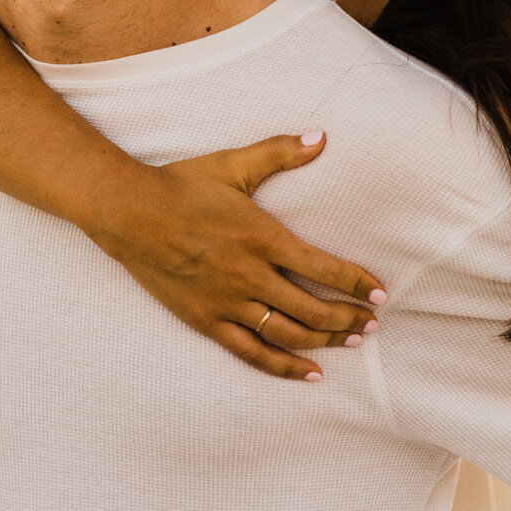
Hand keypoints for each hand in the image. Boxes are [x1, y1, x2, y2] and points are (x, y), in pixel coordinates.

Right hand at [89, 134, 385, 381]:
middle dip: (350, 319)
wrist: (129, 214)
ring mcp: (227, 304)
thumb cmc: (182, 186)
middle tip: (374, 322)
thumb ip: (280, 152)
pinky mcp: (207, 322)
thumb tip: (321, 137)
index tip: (381, 294)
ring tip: (353, 341)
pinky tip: (311, 373)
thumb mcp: (233, 165)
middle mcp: (250, 277)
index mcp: (263, 238)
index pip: (325, 269)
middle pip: (314, 310)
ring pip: (289, 334)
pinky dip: (285, 367)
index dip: (358, 284)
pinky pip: (253, 353)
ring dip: (326, 341)